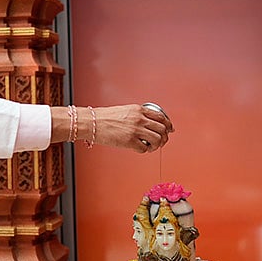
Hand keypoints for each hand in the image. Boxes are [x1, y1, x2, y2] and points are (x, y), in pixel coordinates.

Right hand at [51, 104, 173, 152]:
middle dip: (164, 137)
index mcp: (138, 110)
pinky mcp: (129, 141)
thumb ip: (137, 115)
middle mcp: (139, 119)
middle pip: (162, 129)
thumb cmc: (104, 117)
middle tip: (162, 141)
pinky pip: (144, 148)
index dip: (168, 124)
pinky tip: (141, 149)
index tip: (169, 129)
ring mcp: (135, 130)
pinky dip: (145, 150)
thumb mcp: (124, 110)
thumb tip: (147, 123)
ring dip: (157, 145)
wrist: (92, 122)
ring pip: (157, 139)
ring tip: (152, 147)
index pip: (160, 116)